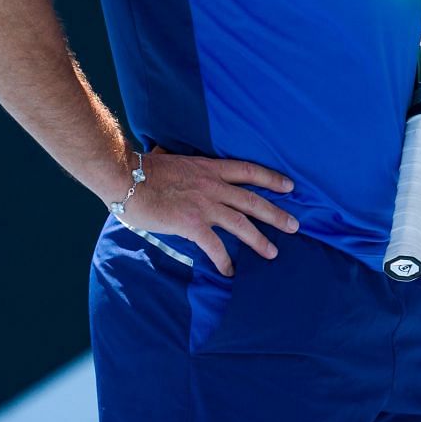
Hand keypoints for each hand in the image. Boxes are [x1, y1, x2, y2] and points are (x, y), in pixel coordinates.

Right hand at [117, 145, 298, 276]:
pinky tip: (230, 271)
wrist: (125, 178)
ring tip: (274, 252)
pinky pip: (214, 246)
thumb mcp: (170, 158)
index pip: (249, 171)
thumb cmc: (142, 169)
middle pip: (253, 200)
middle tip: (295, 226)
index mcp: (210, 168)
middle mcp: (213, 186)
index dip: (271, 179)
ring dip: (259, 240)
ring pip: (241, 223)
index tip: (290, 186)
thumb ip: (179, 160)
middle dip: (276, 214)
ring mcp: (204, 205)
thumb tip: (166, 151)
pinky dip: (224, 260)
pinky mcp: (191, 224)